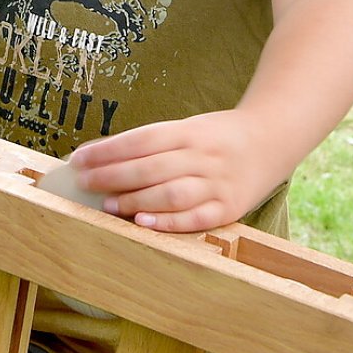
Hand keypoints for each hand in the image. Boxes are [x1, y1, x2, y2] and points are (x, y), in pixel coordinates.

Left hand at [65, 109, 282, 232]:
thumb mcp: (188, 128)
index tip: (79, 159)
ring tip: (108, 205)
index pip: (141, 139)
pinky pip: (196, 218)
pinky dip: (168, 222)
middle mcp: (203, 156)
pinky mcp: (230, 208)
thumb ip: (153, 145)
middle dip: (112, 175)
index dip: (107, 150)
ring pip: (171, 193)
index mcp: (189, 131)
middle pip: (151, 166)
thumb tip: (104, 157)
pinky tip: (143, 223)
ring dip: (135, 200)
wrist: (273, 139)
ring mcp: (218, 183)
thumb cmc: (218, 136)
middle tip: (84, 182)